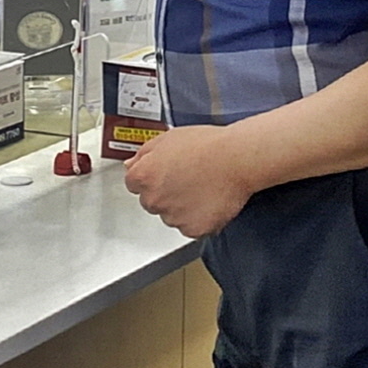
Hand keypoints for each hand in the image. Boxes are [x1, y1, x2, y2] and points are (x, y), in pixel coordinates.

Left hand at [122, 125, 255, 237]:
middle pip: (151, 202)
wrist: (236, 159)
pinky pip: (191, 227)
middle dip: (165, 193)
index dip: (152, 177)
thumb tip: (131, 165)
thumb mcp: (168, 138)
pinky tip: (209, 201)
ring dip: (181, 208)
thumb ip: (144, 154)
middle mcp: (153, 200)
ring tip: (202, 188)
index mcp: (143, 176)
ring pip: (171, 216)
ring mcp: (172, 217)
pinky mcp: (193, 229)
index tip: (165, 174)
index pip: (134, 184)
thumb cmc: (207, 145)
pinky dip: (199, 219)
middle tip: (187, 179)